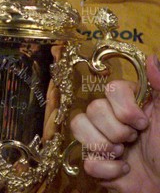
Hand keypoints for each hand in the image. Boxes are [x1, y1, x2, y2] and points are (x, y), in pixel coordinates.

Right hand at [70, 55, 159, 191]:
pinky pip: (85, 160)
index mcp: (131, 105)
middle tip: (134, 141)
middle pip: (92, 108)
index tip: (143, 123)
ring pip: (78, 127)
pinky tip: (123, 171)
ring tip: (124, 155)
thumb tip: (152, 57)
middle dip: (116, 130)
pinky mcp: (95, 164)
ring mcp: (101, 140)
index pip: (110, 89)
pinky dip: (107, 170)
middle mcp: (112, 119)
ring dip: (105, 146)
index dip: (124, 108)